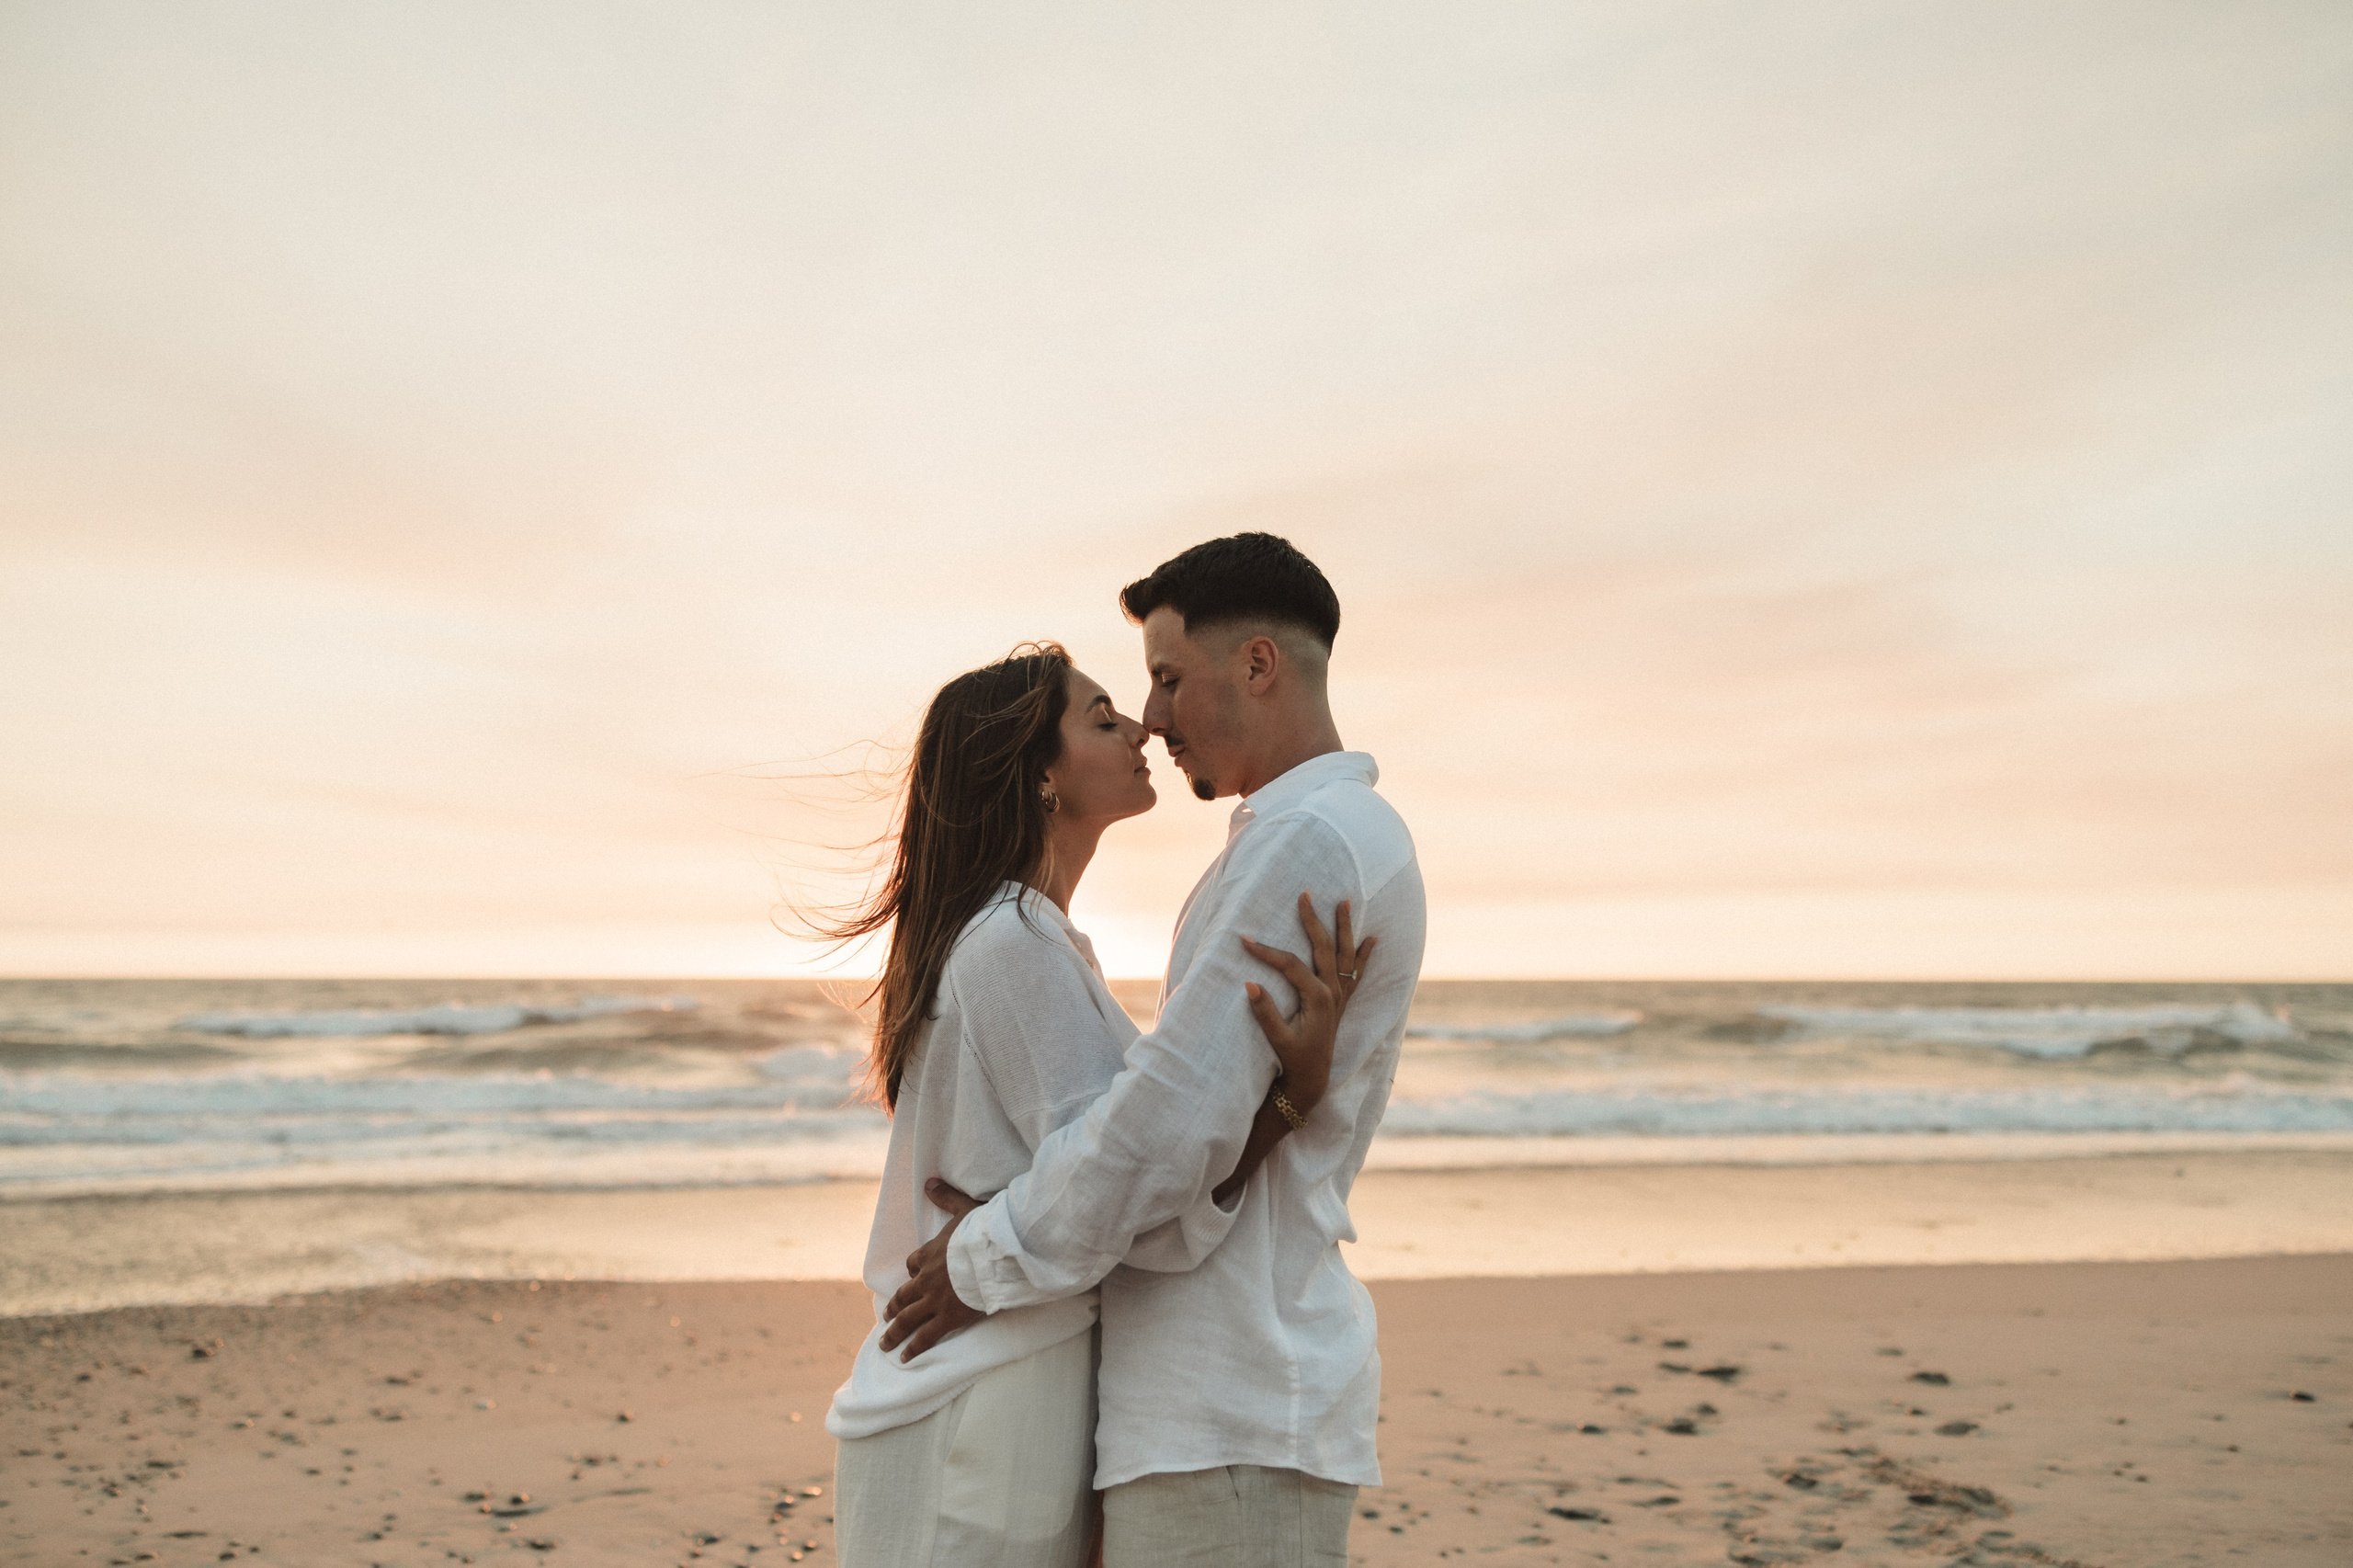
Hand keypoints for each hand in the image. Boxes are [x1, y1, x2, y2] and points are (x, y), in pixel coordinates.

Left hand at [879, 1178, 985, 1360]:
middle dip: (893, 1308)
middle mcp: (926, 1278)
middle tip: (886, 1318)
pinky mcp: (948, 1317)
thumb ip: (946, 1196)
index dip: (911, 1272)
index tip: (911, 1278)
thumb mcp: (964, 1208)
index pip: (913, 1264)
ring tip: (885, 1344)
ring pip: (908, 1319)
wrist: (996, 1255)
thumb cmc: (984, 1231)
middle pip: (903, 1296)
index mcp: (930, 1253)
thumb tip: (929, 1181)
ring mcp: (935, 1300)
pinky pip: (925, 1336)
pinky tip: (903, 1358)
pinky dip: (913, 1348)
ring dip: (894, 1332)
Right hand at [1239, 892, 1374, 1117]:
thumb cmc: (1293, 1058)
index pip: (1290, 965)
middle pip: (1323, 948)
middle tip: (1305, 895)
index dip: (1267, 952)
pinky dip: (1365, 955)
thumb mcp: (1276, 1038)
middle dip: (1313, 920)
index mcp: (1317, 999)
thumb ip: (1265, 1011)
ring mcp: (1340, 996)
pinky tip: (1373, 939)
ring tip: (1346, 902)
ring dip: (1345, 927)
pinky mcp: (1342, 1002)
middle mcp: (1333, 993)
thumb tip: (1250, 984)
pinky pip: (1357, 973)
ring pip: (1345, 954)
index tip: (1244, 939)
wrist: (1312, 1078)